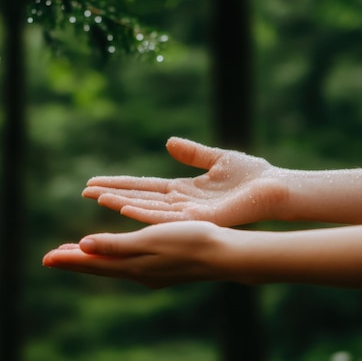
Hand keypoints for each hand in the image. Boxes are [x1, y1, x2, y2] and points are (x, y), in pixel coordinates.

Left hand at [42, 221, 229, 288]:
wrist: (224, 254)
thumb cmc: (190, 241)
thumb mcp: (150, 240)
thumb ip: (116, 245)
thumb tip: (82, 247)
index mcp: (133, 266)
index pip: (93, 263)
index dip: (69, 260)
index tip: (46, 258)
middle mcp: (138, 273)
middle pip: (99, 268)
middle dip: (74, 261)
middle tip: (51, 257)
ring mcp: (151, 273)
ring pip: (112, 267)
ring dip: (91, 260)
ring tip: (74, 255)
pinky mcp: (161, 268)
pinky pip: (126, 265)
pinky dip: (110, 258)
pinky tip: (114, 256)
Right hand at [82, 137, 287, 225]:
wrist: (277, 187)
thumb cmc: (252, 175)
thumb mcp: (216, 158)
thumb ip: (192, 153)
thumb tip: (168, 142)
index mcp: (183, 190)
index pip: (143, 186)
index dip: (119, 184)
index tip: (95, 182)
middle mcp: (181, 204)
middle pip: (140, 198)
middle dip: (112, 195)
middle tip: (84, 191)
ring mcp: (189, 213)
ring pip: (148, 209)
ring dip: (122, 204)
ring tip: (98, 198)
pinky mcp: (201, 218)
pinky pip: (168, 216)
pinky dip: (145, 212)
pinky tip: (126, 207)